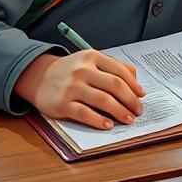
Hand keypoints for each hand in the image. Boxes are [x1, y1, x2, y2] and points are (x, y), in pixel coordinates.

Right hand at [13, 50, 144, 130]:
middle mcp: (83, 70)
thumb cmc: (71, 70)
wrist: (40, 77)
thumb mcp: (91, 61)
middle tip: (138, 110)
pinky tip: (108, 125)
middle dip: (130, 99)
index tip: (142, 95)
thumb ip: (112, 67)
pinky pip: (85, 113)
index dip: (134, 85)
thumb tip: (135, 82)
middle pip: (115, 85)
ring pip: (103, 100)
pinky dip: (99, 120)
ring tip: (128, 119)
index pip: (120, 71)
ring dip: (119, 111)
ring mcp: (72, 87)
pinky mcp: (62, 104)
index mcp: (93, 57)